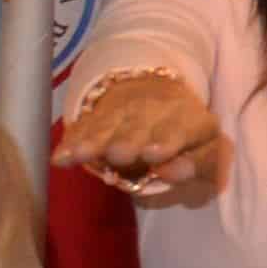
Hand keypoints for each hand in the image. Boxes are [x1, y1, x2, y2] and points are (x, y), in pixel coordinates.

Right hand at [59, 68, 228, 209]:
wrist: (154, 93)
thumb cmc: (185, 136)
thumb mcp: (205, 151)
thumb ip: (197, 165)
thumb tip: (170, 173)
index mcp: (190, 119)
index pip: (183, 129)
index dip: (169, 140)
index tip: (155, 153)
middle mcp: (156, 111)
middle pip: (141, 127)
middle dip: (130, 140)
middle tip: (121, 154)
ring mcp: (123, 112)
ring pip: (109, 127)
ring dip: (96, 142)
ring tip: (83, 155)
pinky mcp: (97, 116)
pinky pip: (83, 129)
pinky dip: (72, 143)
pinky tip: (61, 158)